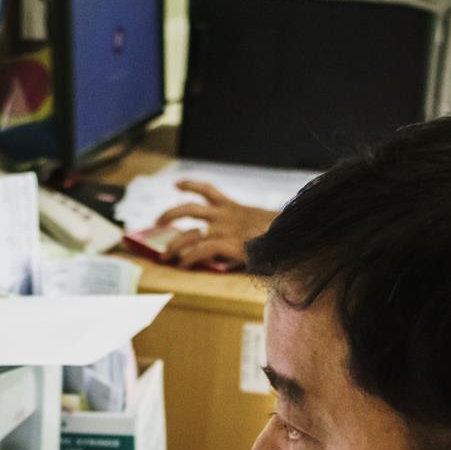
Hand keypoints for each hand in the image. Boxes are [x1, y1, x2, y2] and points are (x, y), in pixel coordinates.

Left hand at [153, 181, 274, 267]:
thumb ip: (250, 227)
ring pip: (189, 233)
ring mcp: (225, 230)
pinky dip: (189, 258)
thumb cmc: (281, 232)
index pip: (207, 190)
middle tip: (157, 221)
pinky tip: (183, 265)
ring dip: (173, 244)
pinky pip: (201, 251)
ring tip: (164, 255)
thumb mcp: (264, 224)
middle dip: (170, 214)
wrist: (293, 235)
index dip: (190, 185)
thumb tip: (245, 239)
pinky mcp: (229, 244)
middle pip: (190, 209)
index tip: (176, 184)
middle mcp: (225, 216)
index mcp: (233, 208)